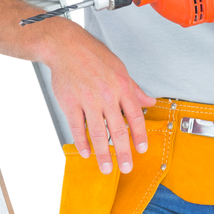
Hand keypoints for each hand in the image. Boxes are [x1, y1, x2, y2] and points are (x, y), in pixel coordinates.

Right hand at [43, 24, 155, 174]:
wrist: (64, 45)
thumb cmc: (91, 54)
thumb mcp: (119, 67)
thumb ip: (134, 88)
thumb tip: (148, 101)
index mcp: (121, 85)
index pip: (135, 115)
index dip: (140, 134)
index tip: (141, 148)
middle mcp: (106, 94)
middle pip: (119, 129)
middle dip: (124, 152)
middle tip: (126, 167)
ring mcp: (87, 99)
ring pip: (99, 132)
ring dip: (104, 154)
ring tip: (107, 167)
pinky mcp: (70, 102)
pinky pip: (78, 127)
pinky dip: (82, 142)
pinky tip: (87, 151)